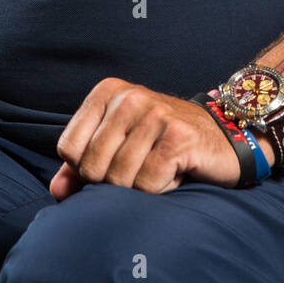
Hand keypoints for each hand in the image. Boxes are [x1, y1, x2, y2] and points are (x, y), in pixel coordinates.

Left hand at [49, 77, 245, 199]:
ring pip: (119, 179)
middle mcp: (129, 97)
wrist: (226, 136)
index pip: (69, 149)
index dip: (85, 170)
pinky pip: (148, 185)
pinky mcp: (177, 138)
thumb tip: (57, 190)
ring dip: (139, 188)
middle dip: (113, 183)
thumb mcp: (118, 146)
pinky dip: (160, 190)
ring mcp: (154, 114)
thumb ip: (82, 166)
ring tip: (159, 169)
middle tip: (140, 171)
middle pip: (92, 167)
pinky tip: (175, 173)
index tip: (113, 164)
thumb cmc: (164, 144)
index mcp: (108, 92)